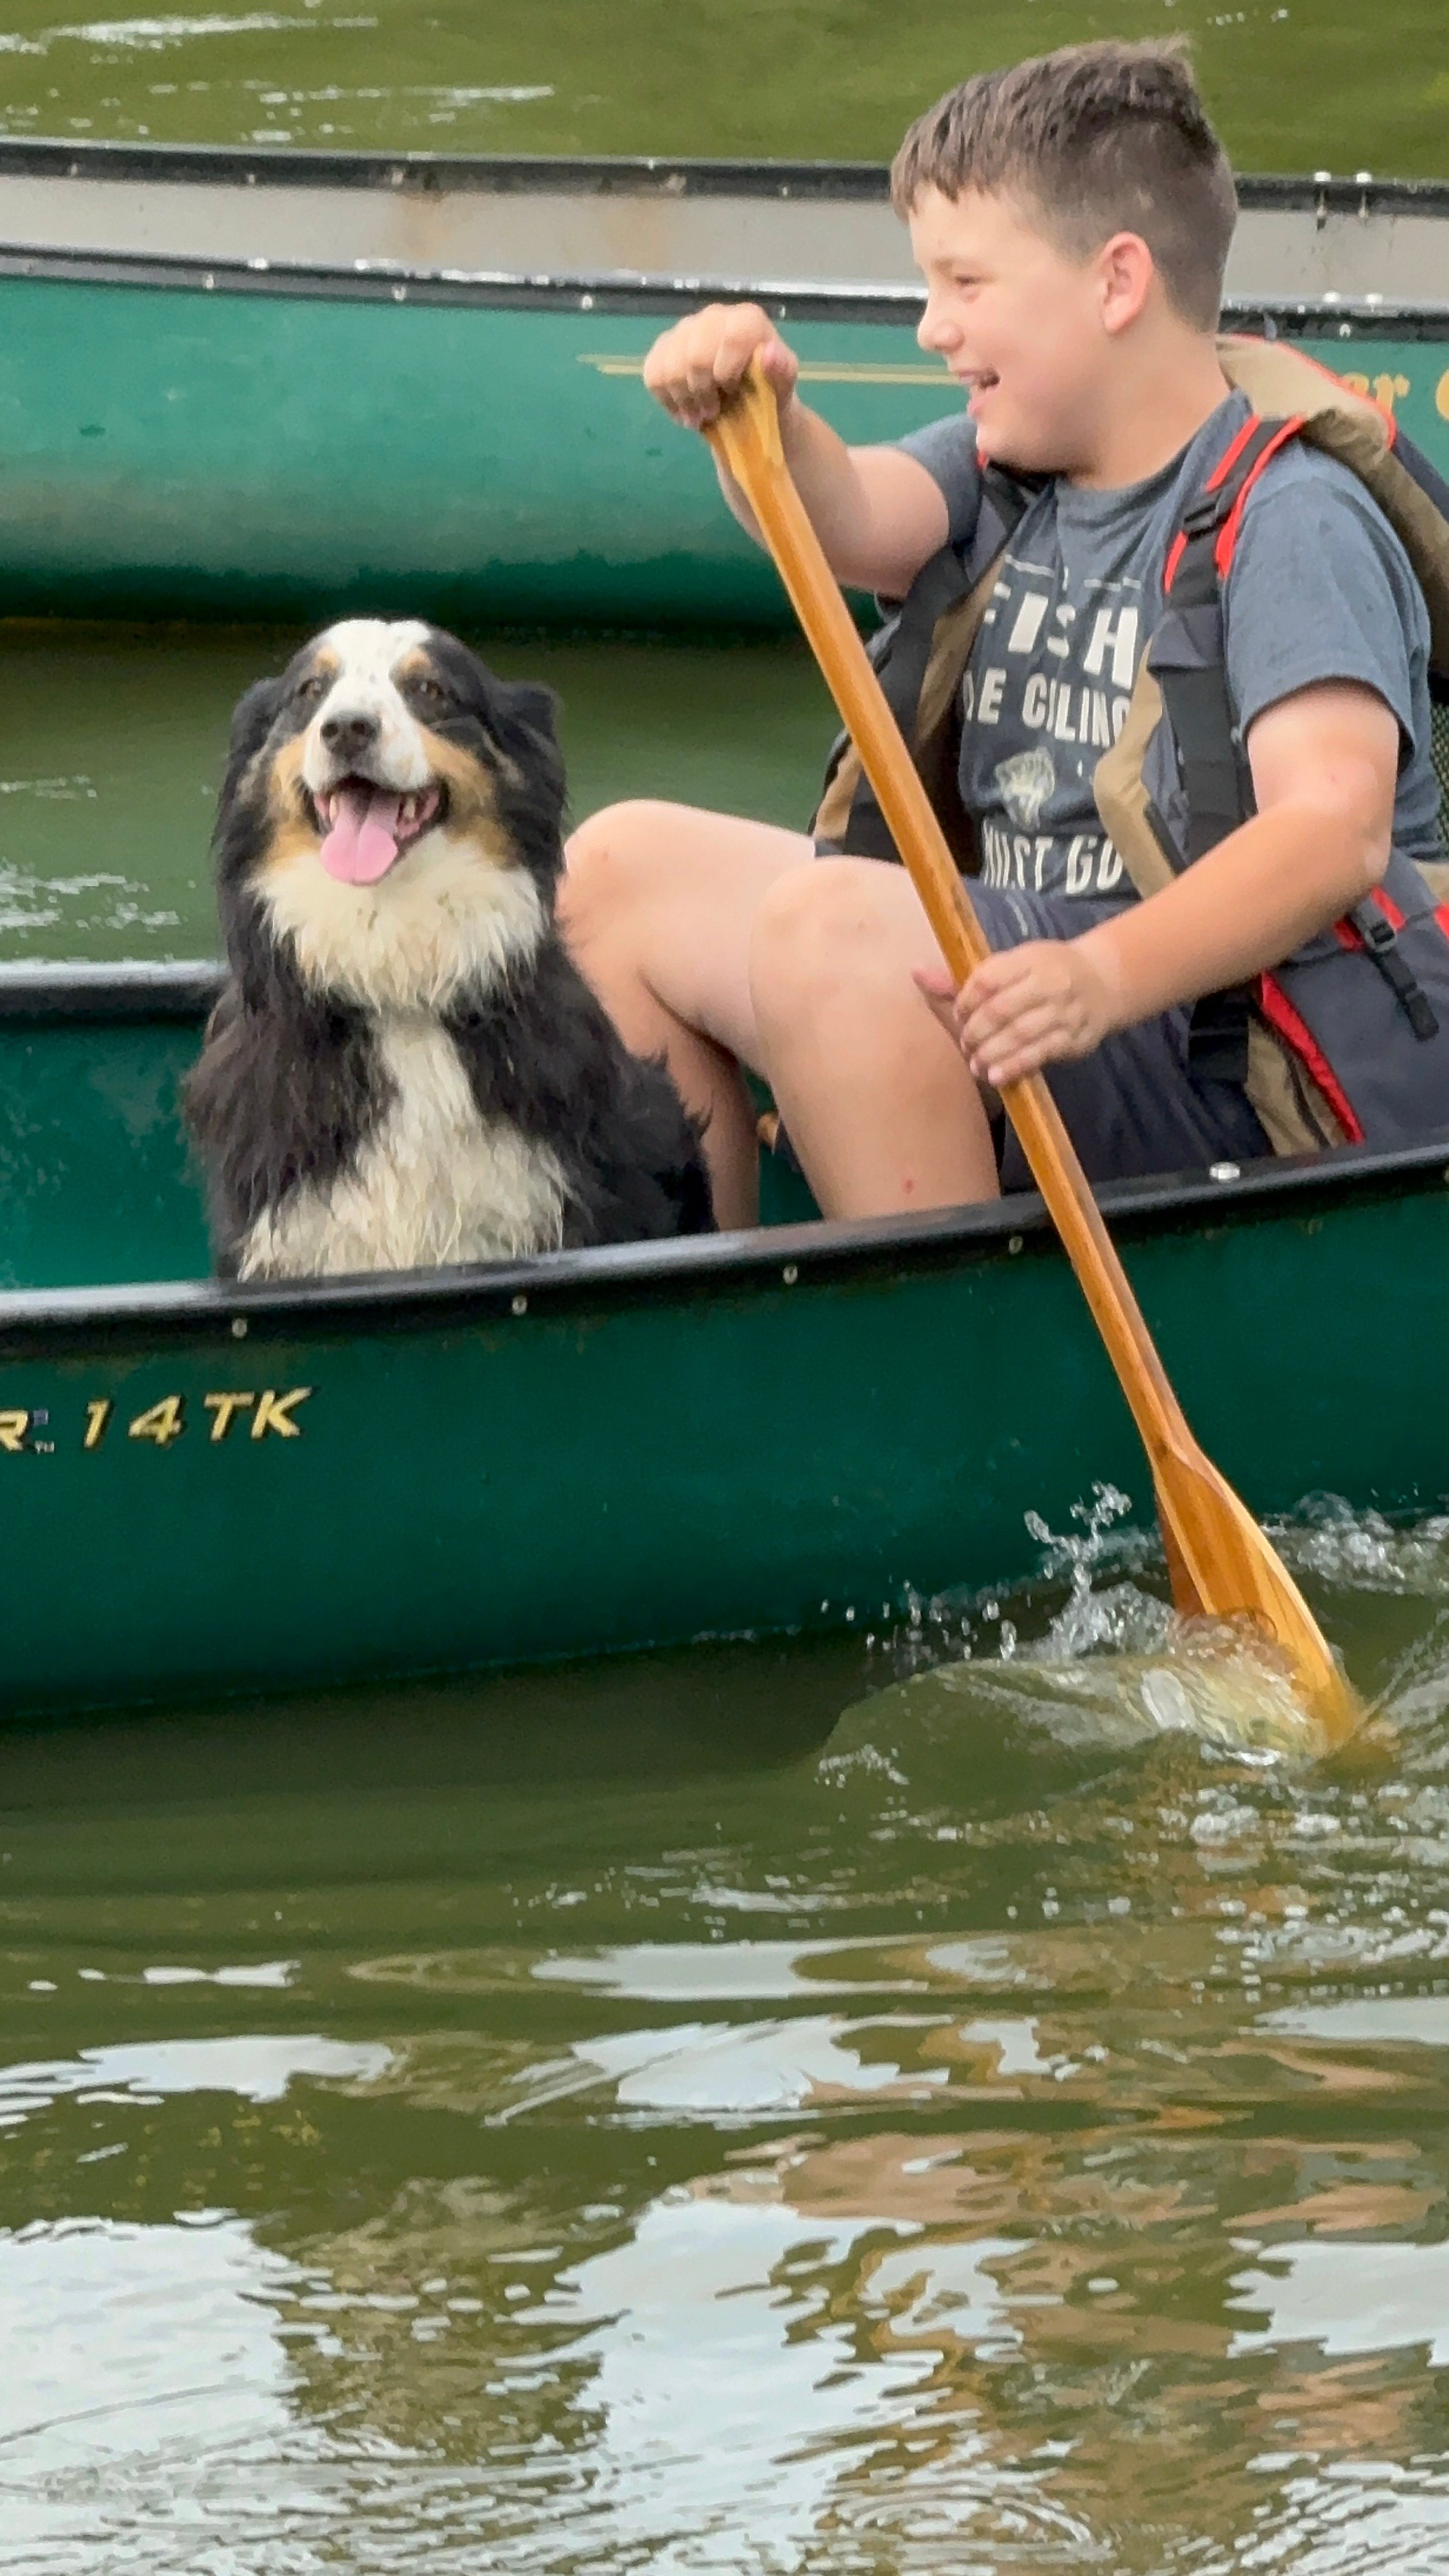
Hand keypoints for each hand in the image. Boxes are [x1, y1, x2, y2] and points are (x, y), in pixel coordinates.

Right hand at [642, 303, 798, 430]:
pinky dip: (667, 401)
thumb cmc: (769, 392)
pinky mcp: (663, 347)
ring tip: (698, 416)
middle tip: (712, 412)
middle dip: (702, 394)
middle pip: (695, 357)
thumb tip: (770, 354)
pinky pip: (653, 375)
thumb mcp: (783, 386)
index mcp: (746, 319)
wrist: (750, 404)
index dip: (728, 373)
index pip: (732, 338)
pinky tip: (684, 411)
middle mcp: (713, 316)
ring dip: (683, 401)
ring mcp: (685, 330)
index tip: (734, 392)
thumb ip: (782, 370)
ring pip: (669, 368)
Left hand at [914, 933, 1123, 1086]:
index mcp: (1029, 959)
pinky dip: (1015, 1066)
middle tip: (966, 1043)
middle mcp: (1050, 982)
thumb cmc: (1045, 973)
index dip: (966, 1000)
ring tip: (976, 1064)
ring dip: (992, 1052)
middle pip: (1001, 1009)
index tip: (958, 1014)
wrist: (1104, 981)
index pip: (988, 979)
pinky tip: (996, 1076)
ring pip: (1021, 1034)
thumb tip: (917, 973)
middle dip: (976, 1031)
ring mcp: (1065, 1011)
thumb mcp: (1012, 966)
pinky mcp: (1075, 1038)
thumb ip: (966, 979)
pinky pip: (1041, 1054)